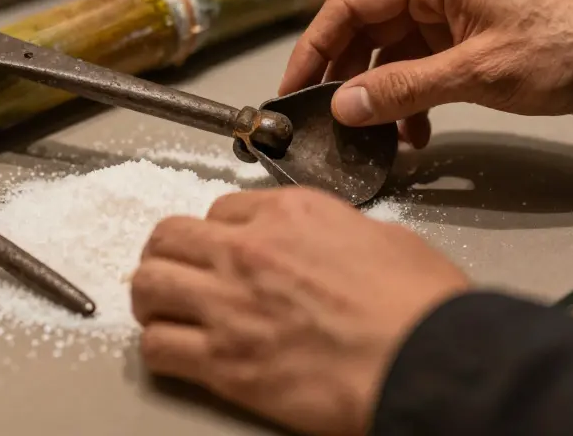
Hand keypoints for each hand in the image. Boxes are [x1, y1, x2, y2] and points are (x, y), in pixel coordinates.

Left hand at [131, 187, 468, 435]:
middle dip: (169, 255)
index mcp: (291, 213)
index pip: (221, 209)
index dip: (220, 233)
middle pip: (168, 237)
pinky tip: (176, 354)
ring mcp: (230, 305)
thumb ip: (337, 234)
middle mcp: (249, 251)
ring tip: (165, 311)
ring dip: (152, 298)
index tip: (223, 250)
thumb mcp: (384, 238)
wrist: (424, 363)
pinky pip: (157, 347)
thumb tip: (328, 248)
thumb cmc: (420, 308)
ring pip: (148, 285)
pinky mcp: (224, 362)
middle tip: (177, 273)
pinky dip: (160, 350)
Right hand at [281, 0, 572, 143]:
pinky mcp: (473, 38)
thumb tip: (346, 105)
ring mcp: (457, 11)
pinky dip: (413, 98)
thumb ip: (404, 89)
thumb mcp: (477, 73)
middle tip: (326, 116)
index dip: (315, 46)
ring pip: (393, 52)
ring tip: (377, 134)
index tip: (294, 86)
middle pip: (367, 28)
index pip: (351, 4)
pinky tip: (415, 131)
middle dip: (346, 75)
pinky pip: (423, 66)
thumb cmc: (570, 47)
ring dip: (382, 94)